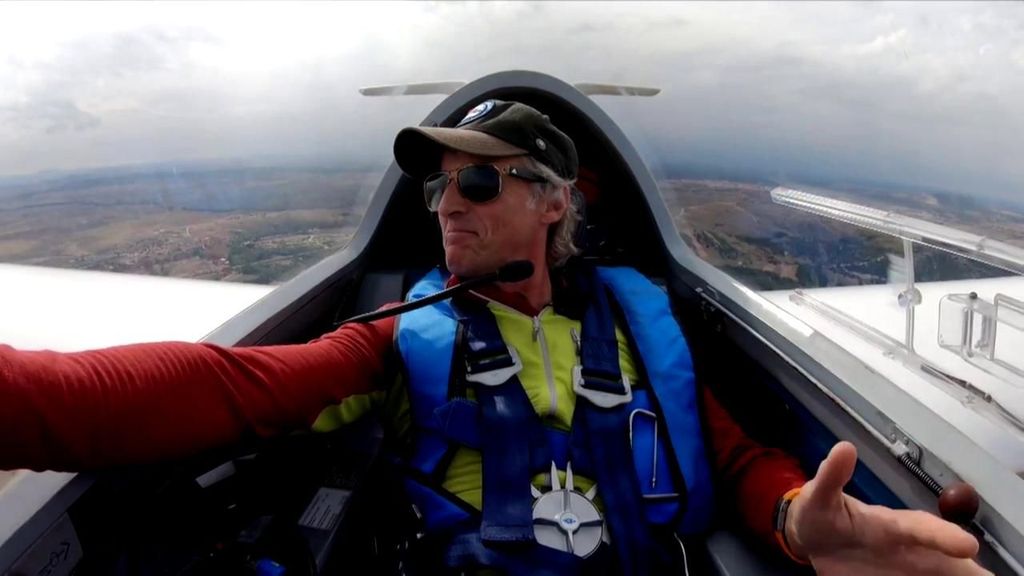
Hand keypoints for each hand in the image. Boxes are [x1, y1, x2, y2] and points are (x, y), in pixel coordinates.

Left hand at [786, 441, 991, 575]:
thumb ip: (832, 476)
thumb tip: (844, 448)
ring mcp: (900, 568)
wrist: (809, 540)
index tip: (968, 546)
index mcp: (890, 527)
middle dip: (965, 569)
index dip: (943, 536)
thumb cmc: (824, 514)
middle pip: (942, 559)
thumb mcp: (820, 495)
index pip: (922, 529)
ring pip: (936, 573)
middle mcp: (904, 549)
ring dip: (958, 575)